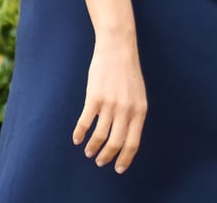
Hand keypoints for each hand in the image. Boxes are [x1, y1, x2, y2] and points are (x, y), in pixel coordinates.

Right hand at [73, 32, 146, 173]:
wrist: (118, 46)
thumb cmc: (127, 71)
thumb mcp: (138, 94)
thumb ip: (134, 114)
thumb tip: (126, 138)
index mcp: (140, 110)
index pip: (133, 143)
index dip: (125, 159)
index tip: (118, 168)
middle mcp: (126, 110)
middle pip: (116, 144)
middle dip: (107, 156)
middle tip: (100, 161)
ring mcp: (110, 104)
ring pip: (99, 136)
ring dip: (92, 147)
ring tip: (89, 151)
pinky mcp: (94, 97)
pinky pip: (85, 123)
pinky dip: (80, 134)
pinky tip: (77, 139)